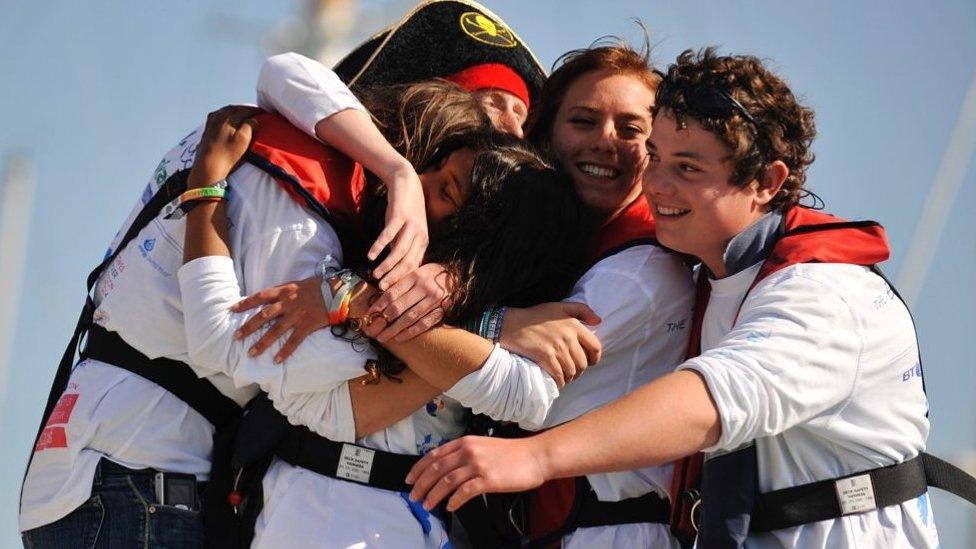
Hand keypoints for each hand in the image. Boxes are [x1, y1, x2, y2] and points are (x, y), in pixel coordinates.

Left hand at [188, 105, 262, 188]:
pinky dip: (225, 115)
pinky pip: (217, 116)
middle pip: (234, 108)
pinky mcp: (206, 129)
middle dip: (245, 109)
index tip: (264, 112)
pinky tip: (227, 120)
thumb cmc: (228, 154)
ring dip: (235, 111)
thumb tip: (253, 120)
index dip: (255, 110)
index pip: (245, 110)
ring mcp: (210, 123)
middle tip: (255, 112)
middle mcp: (218, 117)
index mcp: (228, 118)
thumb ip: (249, 126)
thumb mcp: (243, 139)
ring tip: (243, 115)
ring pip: (224, 111)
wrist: (208, 166)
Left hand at [231, 276, 326, 362]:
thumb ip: (283, 292)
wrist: (337, 292)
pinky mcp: (307, 325)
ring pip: (276, 331)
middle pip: (264, 316)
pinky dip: (285, 351)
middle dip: (248, 327)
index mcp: (284, 291)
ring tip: (251, 353)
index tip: (232, 310)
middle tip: (236, 337)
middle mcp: (288, 303)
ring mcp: (297, 315)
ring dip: (263, 343)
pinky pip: (294, 340)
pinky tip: (277, 360)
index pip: (260, 296)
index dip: (245, 303)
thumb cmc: (317, 287)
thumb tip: (268, 298)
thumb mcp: (296, 284)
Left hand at [365, 263, 452, 342]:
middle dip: (383, 321)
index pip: (392, 293)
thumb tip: (380, 295)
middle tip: (372, 330)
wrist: (457, 277)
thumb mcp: (416, 271)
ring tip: (383, 337)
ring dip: (394, 330)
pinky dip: (410, 332)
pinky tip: (400, 338)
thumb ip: (400, 282)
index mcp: (415, 276)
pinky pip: (423, 324)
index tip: (370, 314)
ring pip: (409, 318)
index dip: (379, 305)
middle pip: (398, 307)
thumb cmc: (432, 274)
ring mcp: (434, 301)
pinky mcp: (441, 311)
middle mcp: (424, 288)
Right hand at [370, 164, 428, 288]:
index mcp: (423, 242)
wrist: (406, 182)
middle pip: (408, 262)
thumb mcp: (407, 231)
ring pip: (399, 252)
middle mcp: (420, 236)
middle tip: (382, 288)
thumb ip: (402, 248)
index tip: (391, 291)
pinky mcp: (400, 216)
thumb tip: (395, 267)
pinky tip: (370, 256)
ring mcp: (411, 226)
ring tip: (375, 275)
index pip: (414, 267)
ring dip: (387, 265)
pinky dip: (379, 246)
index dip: (403, 280)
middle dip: (395, 277)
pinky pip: (389, 235)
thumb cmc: (405, 210)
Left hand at [406, 436, 547, 511]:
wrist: (534, 456)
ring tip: (428, 505)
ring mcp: (478, 465)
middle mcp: (468, 451)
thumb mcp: (482, 446)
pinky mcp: (488, 479)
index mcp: (465, 442)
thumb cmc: (511, 454)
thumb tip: (444, 469)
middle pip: (436, 469)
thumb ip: (463, 453)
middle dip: (421, 485)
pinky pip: (464, 492)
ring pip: (446, 481)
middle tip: (414, 497)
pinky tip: (451, 507)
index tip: (409, 480)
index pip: (433, 455)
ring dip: (433, 495)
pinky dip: (454, 501)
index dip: (418, 469)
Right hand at [500, 302, 602, 387]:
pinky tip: (557, 381)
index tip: (591, 362)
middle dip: (580, 370)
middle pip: (583, 363)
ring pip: (572, 371)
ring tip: (565, 376)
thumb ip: (581, 310)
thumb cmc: (535, 316)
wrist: (512, 324)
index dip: (595, 358)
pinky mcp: (545, 357)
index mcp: (574, 325)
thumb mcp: (559, 306)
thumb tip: (599, 320)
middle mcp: (568, 337)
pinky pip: (559, 376)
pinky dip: (560, 382)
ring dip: (570, 377)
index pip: (595, 346)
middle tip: (573, 371)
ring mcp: (557, 348)